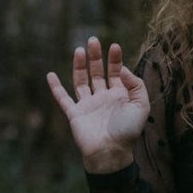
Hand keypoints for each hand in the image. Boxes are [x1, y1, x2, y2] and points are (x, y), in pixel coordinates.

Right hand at [46, 37, 149, 172]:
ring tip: (79, 49)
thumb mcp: (141, 106)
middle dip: (95, 57)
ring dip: (79, 66)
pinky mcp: (74, 114)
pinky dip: (55, 87)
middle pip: (97, 72)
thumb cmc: (128, 132)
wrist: (111, 153)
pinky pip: (63, 98)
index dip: (115, 59)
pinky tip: (50, 75)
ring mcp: (88, 105)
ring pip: (81, 81)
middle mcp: (103, 98)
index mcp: (119, 96)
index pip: (116, 72)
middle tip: (93, 40)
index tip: (114, 46)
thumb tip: (122, 69)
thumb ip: (136, 85)